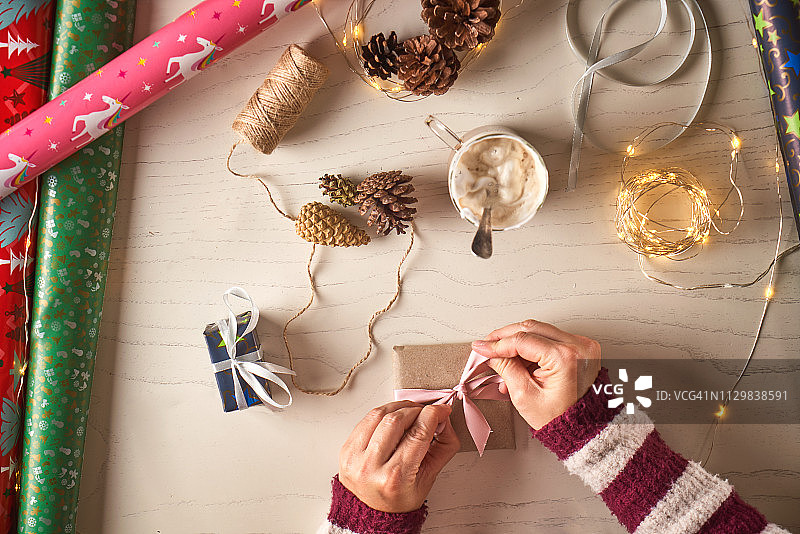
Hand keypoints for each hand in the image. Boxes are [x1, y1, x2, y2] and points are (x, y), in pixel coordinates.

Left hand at [338, 400, 459, 512]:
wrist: (374, 513)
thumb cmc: (400, 497)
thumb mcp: (429, 477)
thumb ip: (443, 446)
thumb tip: (443, 418)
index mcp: (395, 478)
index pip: (418, 434)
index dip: (433, 415)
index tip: (441, 410)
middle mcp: (371, 467)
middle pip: (396, 420)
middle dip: (416, 410)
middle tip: (425, 413)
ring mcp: (355, 458)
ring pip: (378, 415)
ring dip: (398, 407)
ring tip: (410, 412)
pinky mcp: (346, 449)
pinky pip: (365, 420)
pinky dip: (382, 414)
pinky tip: (392, 418)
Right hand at [471, 320, 600, 429]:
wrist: (583, 428)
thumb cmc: (560, 418)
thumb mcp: (524, 395)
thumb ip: (506, 368)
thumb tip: (493, 353)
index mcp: (565, 357)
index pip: (522, 340)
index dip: (497, 343)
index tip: (482, 347)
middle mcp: (578, 346)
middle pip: (531, 328)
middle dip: (505, 336)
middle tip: (488, 345)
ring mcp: (582, 344)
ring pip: (540, 330)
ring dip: (517, 342)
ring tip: (502, 358)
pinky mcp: (580, 347)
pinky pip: (550, 338)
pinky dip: (532, 346)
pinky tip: (518, 360)